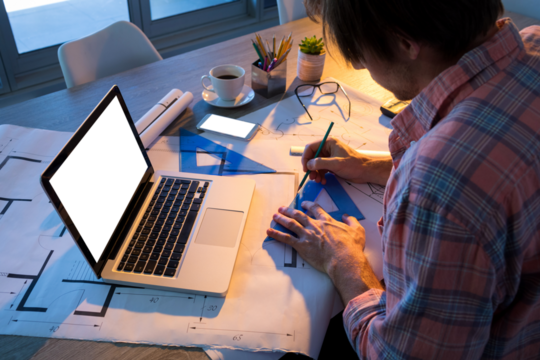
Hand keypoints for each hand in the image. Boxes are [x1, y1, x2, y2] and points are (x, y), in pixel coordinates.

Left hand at [267, 201, 382, 303]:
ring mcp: (307, 235)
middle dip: (289, 210)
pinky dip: (276, 234)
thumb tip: (347, 216)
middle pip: (299, 215)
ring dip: (281, 219)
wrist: (344, 260)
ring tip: (275, 216)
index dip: (308, 205)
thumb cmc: (351, 247)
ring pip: (291, 224)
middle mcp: (315, 226)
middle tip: (282, 208)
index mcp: (327, 221)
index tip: (304, 203)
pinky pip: (286, 238)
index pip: (316, 209)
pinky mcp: (301, 246)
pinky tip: (269, 231)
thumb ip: (351, 221)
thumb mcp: (357, 230)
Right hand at [301, 138, 391, 184]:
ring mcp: (330, 157)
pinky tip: (323, 181)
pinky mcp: (332, 164)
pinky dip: (321, 175)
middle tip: (311, 177)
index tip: (305, 168)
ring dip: (315, 173)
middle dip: (311, 168)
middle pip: (312, 157)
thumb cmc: (353, 165)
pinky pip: (321, 169)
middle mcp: (328, 148)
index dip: (306, 158)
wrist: (365, 172)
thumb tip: (308, 165)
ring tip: (318, 181)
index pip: (311, 147)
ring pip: (316, 165)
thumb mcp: (335, 163)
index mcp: (328, 143)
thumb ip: (320, 163)